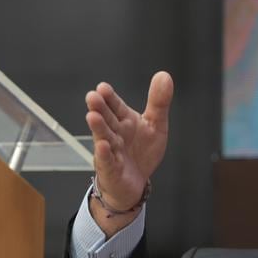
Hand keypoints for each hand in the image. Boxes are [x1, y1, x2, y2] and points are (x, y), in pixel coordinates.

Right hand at [84, 71, 173, 213]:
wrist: (135, 182)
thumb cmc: (141, 152)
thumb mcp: (155, 125)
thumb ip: (159, 102)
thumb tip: (164, 76)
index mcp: (124, 120)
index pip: (115, 105)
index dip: (109, 97)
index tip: (103, 87)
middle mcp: (114, 133)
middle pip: (106, 119)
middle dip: (99, 108)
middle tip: (93, 97)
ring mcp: (110, 150)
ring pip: (103, 137)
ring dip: (98, 127)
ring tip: (92, 117)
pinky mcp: (111, 169)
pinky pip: (107, 161)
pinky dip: (104, 154)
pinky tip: (103, 146)